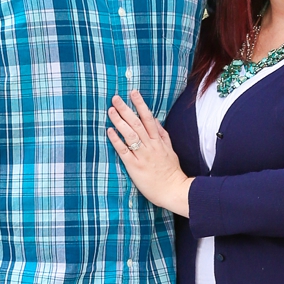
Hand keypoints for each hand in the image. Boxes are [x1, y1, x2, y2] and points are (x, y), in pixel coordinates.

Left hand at [107, 91, 191, 216]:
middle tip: (115, 98)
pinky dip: (116, 140)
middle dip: (126, 109)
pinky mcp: (135, 166)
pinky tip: (109, 131)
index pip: (148, 118)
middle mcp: (150, 146)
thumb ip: (162, 135)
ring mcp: (142, 155)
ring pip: (130, 134)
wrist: (174, 190)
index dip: (140, 104)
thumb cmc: (171, 172)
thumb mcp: (170, 150)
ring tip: (111, 111)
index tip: (133, 93)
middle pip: (137, 123)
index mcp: (158, 141)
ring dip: (119, 121)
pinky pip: (124, 151)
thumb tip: (155, 120)